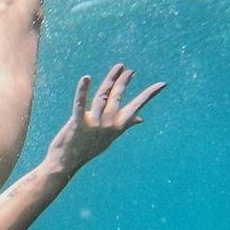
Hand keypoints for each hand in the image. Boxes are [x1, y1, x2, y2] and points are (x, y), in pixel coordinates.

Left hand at [45, 64, 165, 174]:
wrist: (67, 162)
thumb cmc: (89, 147)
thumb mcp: (110, 137)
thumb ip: (125, 124)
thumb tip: (140, 119)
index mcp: (117, 126)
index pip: (136, 106)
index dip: (149, 95)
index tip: (162, 84)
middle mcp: (108, 124)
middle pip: (117, 97)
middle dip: (124, 82)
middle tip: (129, 70)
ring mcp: (93, 124)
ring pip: (102, 97)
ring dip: (110, 80)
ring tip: (119, 67)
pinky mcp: (77, 123)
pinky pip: (80, 104)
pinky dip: (82, 90)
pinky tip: (86, 78)